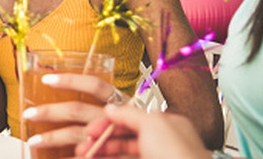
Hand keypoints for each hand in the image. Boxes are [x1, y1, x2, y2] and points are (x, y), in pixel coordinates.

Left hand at [23, 73, 127, 153]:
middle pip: (78, 110)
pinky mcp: (110, 155)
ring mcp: (112, 138)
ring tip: (34, 141)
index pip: (95, 86)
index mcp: (120, 103)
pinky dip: (68, 158)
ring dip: (52, 138)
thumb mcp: (123, 114)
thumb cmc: (134, 131)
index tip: (47, 79)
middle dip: (50, 112)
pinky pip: (85, 157)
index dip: (71, 81)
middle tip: (30, 114)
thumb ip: (99, 107)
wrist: (155, 151)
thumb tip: (66, 98)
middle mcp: (115, 119)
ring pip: (76, 135)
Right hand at [78, 104, 209, 158]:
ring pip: (124, 155)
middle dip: (101, 141)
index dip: (109, 122)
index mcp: (168, 126)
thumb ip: (129, 113)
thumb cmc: (179, 156)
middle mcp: (163, 144)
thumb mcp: (152, 124)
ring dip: (102, 154)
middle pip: (125, 139)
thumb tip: (111, 107)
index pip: (133, 119)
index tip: (90, 129)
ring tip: (84, 156)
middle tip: (83, 147)